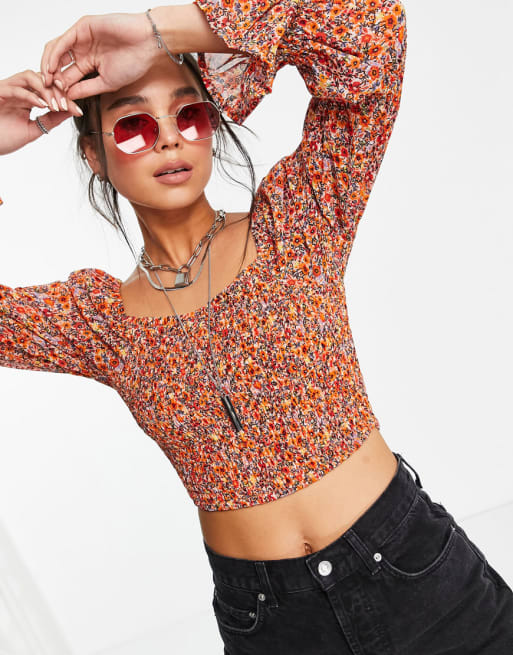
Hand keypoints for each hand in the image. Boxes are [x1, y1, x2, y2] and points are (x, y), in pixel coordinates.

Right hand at [0, 70, 81, 155]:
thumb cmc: (3, 138)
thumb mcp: (33, 130)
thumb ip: (51, 120)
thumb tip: (70, 112)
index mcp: (27, 97)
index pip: (49, 91)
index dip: (65, 98)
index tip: (78, 110)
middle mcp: (18, 90)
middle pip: (42, 79)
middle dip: (58, 91)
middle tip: (68, 105)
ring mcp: (7, 89)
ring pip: (30, 77)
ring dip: (45, 90)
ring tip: (55, 104)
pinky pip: (16, 89)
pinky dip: (31, 96)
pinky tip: (42, 105)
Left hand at [40, 12, 156, 100]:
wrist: (147, 44)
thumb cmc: (134, 62)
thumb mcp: (107, 83)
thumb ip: (87, 89)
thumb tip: (69, 97)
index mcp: (89, 65)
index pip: (69, 78)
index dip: (61, 91)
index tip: (58, 103)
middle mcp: (83, 51)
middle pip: (59, 65)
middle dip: (52, 80)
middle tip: (49, 93)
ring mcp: (81, 39)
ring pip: (56, 52)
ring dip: (49, 66)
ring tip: (49, 81)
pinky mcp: (82, 27)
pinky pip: (63, 41)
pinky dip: (55, 54)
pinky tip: (52, 67)